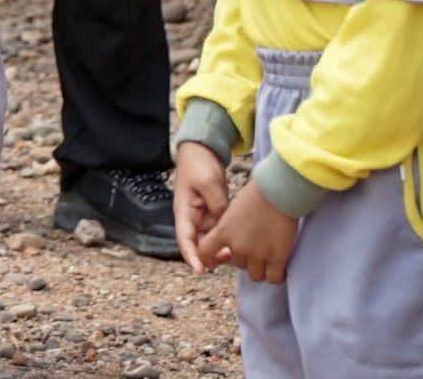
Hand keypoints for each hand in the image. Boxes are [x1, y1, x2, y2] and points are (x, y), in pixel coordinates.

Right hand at [173, 141, 229, 269]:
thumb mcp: (208, 183)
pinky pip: (219, 234)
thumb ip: (216, 205)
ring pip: (209, 242)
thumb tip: (225, 223)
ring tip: (235, 257)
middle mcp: (191, 219)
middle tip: (225, 262)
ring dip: (219, 251)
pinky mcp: (213, 215)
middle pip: (197, 245)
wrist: (201, 152)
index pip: (184, 240)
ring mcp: (202, 218)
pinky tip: (239, 246)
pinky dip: (226, 241)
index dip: (191, 257)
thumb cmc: (199, 165)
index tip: (201, 270)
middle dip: (209, 257)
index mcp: (183, 211)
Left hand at [203, 182, 298, 283]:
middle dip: (247, 258)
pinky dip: (277, 276)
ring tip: (269, 257)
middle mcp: (237, 247)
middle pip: (239, 264)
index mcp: (223, 232)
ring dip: (261, 268)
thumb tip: (230, 240)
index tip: (216, 258)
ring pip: (255, 275)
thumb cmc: (256, 195)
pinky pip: (273, 279)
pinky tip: (280, 268)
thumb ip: (229, 227)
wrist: (277, 193)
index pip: (204, 252)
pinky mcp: (277, 258)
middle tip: (257, 246)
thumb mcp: (233, 210)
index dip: (208, 258)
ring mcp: (257, 254)